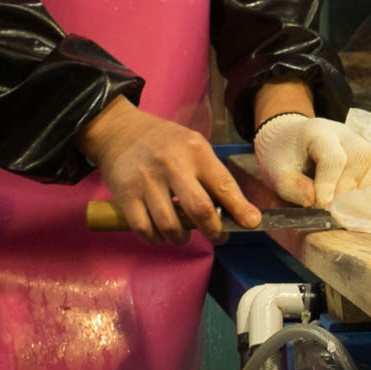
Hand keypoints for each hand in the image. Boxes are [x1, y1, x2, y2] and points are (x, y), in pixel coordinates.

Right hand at [77, 97, 261, 245]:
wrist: (119, 131)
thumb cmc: (164, 142)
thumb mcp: (193, 146)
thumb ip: (212, 175)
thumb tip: (237, 210)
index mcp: (196, 151)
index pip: (223, 184)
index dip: (239, 208)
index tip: (251, 223)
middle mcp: (172, 165)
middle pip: (199, 209)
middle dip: (214, 231)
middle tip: (218, 237)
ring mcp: (147, 181)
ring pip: (170, 225)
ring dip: (181, 238)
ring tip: (184, 235)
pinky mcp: (125, 194)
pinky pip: (144, 228)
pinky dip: (155, 238)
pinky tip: (160, 234)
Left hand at [251, 112, 370, 206]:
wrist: (290, 140)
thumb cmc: (283, 157)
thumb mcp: (276, 173)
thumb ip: (292, 188)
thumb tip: (317, 203)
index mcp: (317, 133)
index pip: (333, 157)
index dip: (329, 184)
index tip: (320, 204)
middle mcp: (343, 133)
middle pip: (361, 158)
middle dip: (347, 190)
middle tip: (331, 207)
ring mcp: (360, 140)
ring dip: (364, 189)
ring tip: (344, 202)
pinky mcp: (370, 150)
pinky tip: (356, 195)